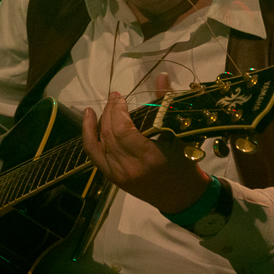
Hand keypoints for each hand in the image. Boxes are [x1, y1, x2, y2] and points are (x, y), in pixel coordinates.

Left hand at [81, 72, 210, 212]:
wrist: (182, 197)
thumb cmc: (184, 165)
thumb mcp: (179, 134)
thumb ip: (166, 104)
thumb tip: (161, 75)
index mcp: (149, 157)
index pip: (123, 130)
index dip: (117, 111)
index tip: (119, 96)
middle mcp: (130, 168)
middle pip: (109, 135)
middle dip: (108, 112)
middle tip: (113, 98)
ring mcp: (119, 175)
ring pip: (98, 145)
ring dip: (95, 124)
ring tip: (95, 109)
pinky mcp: (113, 179)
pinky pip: (94, 156)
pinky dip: (89, 138)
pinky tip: (88, 123)